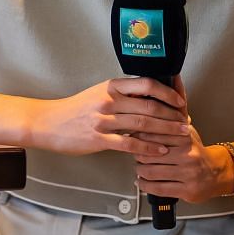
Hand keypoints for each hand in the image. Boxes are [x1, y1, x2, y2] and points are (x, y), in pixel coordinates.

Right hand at [29, 77, 186, 155]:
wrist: (48, 122)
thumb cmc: (74, 110)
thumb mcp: (98, 93)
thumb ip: (121, 94)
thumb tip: (147, 97)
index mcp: (111, 87)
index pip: (146, 84)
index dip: (167, 93)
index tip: (180, 101)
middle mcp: (109, 101)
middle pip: (149, 106)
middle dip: (172, 115)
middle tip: (186, 122)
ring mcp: (103, 120)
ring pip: (143, 125)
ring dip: (165, 130)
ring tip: (180, 135)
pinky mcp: (98, 138)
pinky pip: (129, 144)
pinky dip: (148, 148)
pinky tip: (159, 151)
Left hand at [127, 78, 232, 202]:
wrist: (217, 173)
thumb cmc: (195, 148)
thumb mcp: (186, 125)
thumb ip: (176, 104)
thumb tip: (173, 76)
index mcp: (184, 136)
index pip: (152, 132)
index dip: (139, 135)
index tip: (134, 134)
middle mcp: (187, 154)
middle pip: (147, 152)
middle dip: (138, 153)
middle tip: (137, 151)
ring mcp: (187, 173)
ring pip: (149, 171)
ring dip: (140, 169)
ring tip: (141, 165)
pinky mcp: (186, 190)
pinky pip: (156, 188)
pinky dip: (145, 184)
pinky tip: (143, 179)